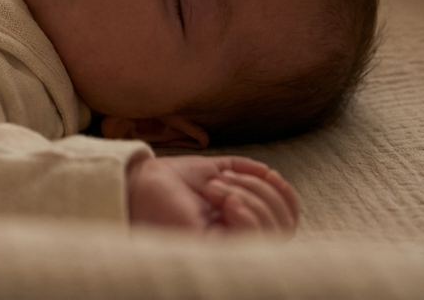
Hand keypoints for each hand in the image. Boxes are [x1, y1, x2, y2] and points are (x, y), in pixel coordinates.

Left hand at [127, 155, 298, 233]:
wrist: (138, 185)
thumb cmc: (167, 181)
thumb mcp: (212, 170)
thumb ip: (241, 170)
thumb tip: (267, 172)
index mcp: (240, 221)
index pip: (285, 219)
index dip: (285, 195)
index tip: (270, 173)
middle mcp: (238, 239)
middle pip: (283, 223)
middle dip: (261, 191)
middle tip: (221, 180)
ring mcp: (230, 248)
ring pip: (273, 231)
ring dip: (250, 198)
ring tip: (214, 188)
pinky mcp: (218, 253)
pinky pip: (253, 239)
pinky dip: (247, 213)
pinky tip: (226, 200)